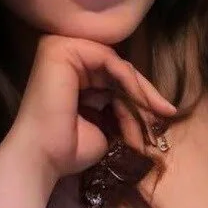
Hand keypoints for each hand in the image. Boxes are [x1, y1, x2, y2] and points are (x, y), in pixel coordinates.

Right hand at [7, 34, 175, 187]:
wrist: (42, 159)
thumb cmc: (67, 149)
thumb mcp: (103, 123)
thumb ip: (120, 106)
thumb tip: (151, 105)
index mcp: (67, 69)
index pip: (111, 75)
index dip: (139, 94)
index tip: (164, 115)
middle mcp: (62, 53)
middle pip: (116, 69)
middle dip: (143, 94)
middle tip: (165, 115)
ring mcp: (61, 48)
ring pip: (117, 65)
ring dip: (140, 92)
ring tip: (156, 117)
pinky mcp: (63, 50)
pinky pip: (111, 62)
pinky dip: (130, 83)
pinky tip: (143, 103)